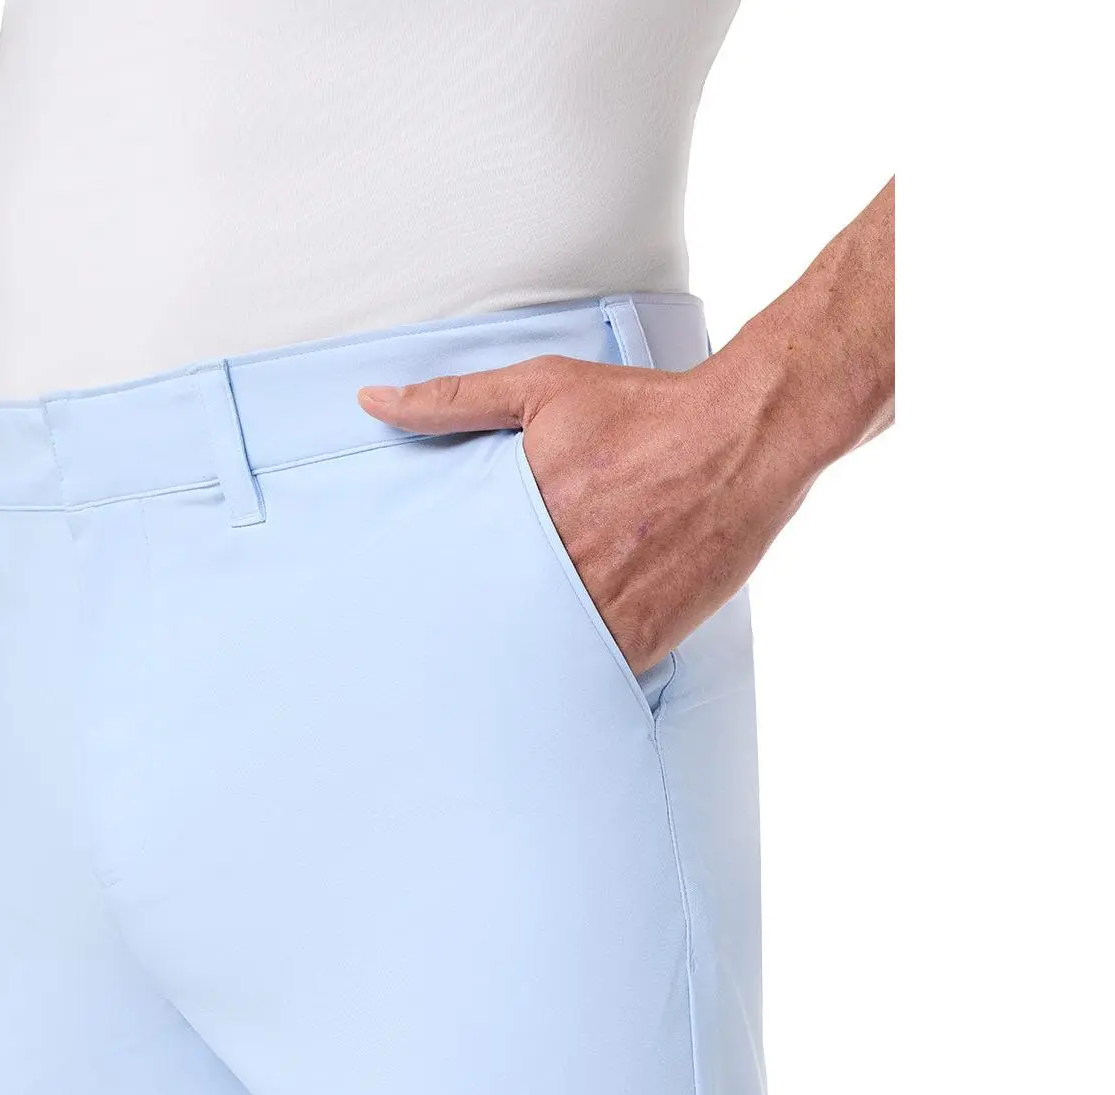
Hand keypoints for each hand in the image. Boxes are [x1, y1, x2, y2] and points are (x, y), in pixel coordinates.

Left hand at [359, 183, 894, 671]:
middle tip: (440, 663)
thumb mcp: (541, 389)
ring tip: (488, 685)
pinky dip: (573, 679)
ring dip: (519, 666)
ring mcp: (605, 608)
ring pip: (540, 659)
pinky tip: (552, 682)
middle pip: (494, 625)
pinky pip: (593, 675)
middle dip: (471, 640)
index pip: (456, 576)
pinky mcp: (644, 637)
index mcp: (525, 515)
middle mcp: (562, 567)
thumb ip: (452, 400)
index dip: (434, 601)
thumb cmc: (643, 410)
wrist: (742, 436)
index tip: (414, 615)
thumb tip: (372, 401)